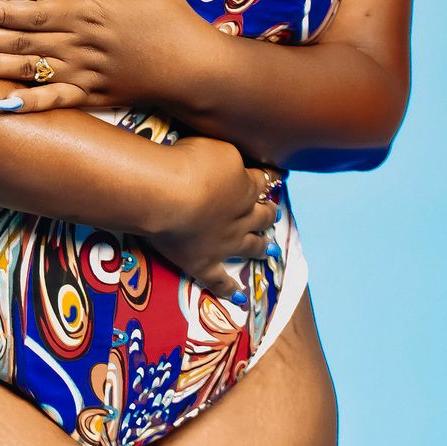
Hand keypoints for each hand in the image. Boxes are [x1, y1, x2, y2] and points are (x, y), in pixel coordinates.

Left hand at [0, 0, 212, 112]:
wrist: (198, 71)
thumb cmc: (174, 22)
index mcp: (89, 11)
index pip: (32, 11)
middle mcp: (80, 43)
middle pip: (19, 41)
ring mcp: (85, 72)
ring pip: (27, 70)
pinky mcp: (94, 97)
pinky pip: (54, 101)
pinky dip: (26, 105)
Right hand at [149, 136, 279, 300]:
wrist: (167, 196)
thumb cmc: (190, 163)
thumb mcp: (221, 149)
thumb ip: (234, 159)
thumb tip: (241, 167)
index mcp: (246, 187)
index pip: (264, 182)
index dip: (272, 179)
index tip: (279, 177)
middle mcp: (241, 218)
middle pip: (262, 216)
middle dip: (269, 213)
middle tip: (274, 213)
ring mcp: (224, 244)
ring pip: (250, 247)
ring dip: (261, 247)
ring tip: (271, 249)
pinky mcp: (203, 263)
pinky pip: (220, 280)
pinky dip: (230, 289)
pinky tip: (239, 296)